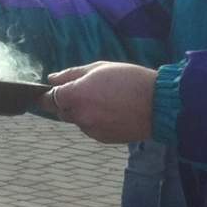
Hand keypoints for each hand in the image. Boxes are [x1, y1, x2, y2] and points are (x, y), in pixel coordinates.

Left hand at [37, 62, 155, 143]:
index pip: (48, 100)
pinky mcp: (102, 138)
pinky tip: (111, 111)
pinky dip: (94, 121)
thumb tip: (51, 79)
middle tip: (86, 91)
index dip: (48, 95)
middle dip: (66, 102)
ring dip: (82, 112)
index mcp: (75, 96)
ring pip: (77, 120)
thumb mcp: (98, 68)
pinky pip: (90, 128)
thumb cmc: (129, 79)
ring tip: (104, 100)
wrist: (158, 104)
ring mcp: (90, 130)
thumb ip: (71, 74)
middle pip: (60, 111)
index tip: (52, 91)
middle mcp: (79, 116)